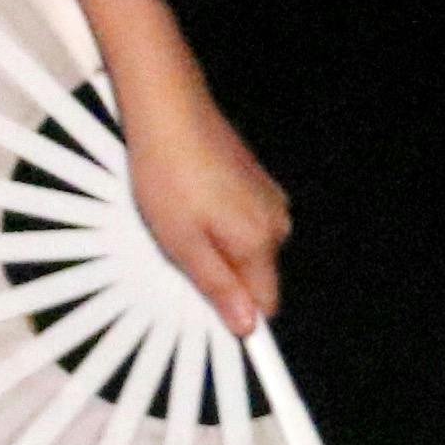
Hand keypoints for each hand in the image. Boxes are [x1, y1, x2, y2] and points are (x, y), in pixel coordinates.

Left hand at [82, 0, 290, 335]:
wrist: (169, 111)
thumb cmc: (169, 175)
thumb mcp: (182, 244)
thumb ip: (218, 287)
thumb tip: (248, 325)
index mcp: (259, 241)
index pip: (268, 305)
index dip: (244, 319)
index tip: (227, 333)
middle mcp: (276, 221)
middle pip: (254, 276)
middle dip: (220, 276)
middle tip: (179, 256)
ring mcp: (269, 198)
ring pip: (246, 248)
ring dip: (216, 248)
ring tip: (178, 223)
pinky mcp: (256, 181)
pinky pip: (242, 222)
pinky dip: (217, 223)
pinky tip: (188, 203)